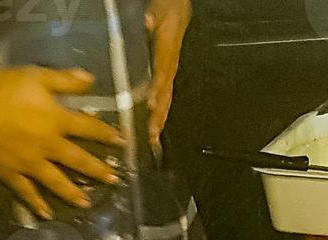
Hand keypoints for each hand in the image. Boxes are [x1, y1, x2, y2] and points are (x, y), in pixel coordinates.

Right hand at [0, 67, 124, 218]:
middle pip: (77, 160)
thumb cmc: (2, 91)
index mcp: (56, 121)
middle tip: (114, 181)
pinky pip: (26, 192)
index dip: (106, 134)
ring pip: (56, 181)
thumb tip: (91, 80)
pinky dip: (36, 204)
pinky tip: (45, 215)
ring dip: (72, 193)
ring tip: (85, 204)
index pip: (88, 128)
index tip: (122, 143)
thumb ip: (64, 80)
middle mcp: (48, 146)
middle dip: (97, 170)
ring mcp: (30, 164)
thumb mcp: (36, 76)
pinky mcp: (10, 174)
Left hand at [145, 0, 190, 149]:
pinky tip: (154, 123)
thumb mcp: (160, 8)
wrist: (178, 6)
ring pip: (167, 97)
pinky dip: (160, 110)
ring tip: (154, 138)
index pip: (163, 72)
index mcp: (168, 49)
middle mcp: (171, 62)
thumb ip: (154, 17)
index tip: (152, 104)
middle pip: (167, 93)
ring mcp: (170, 69)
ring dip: (161, 117)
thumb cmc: (170, 8)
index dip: (158, 89)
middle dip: (160, 115)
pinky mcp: (167, 71)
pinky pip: (165, 93)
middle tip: (153, 135)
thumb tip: (149, 21)